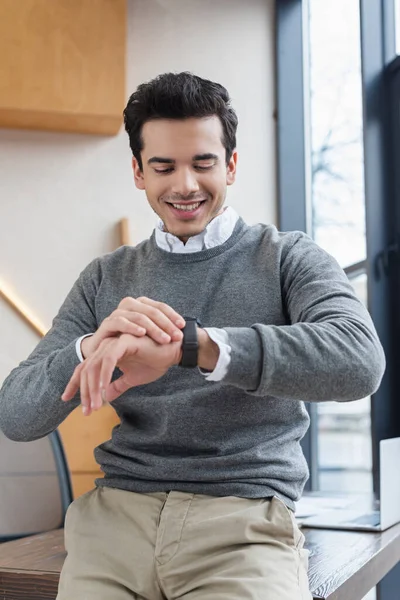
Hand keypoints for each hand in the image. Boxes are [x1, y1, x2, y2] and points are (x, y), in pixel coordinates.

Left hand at [62, 333, 182, 414]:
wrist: (174, 351)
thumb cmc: (155, 361)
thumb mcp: (133, 378)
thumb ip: (118, 385)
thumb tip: (107, 397)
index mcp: (107, 352)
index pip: (84, 368)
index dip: (75, 384)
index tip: (67, 400)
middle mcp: (107, 345)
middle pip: (86, 369)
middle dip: (84, 392)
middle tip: (87, 411)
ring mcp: (115, 342)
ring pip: (94, 366)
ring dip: (93, 388)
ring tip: (96, 406)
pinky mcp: (124, 342)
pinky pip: (108, 360)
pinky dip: (103, 377)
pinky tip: (104, 391)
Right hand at [81, 296, 184, 357]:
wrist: (102, 352)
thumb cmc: (128, 343)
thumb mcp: (147, 336)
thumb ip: (161, 331)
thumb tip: (184, 332)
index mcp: (140, 305)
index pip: (160, 306)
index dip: (173, 315)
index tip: (183, 327)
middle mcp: (129, 306)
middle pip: (151, 310)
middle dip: (166, 324)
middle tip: (177, 337)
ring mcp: (117, 313)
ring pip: (139, 316)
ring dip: (154, 328)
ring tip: (164, 339)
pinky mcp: (106, 324)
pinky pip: (120, 321)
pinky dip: (131, 327)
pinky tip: (142, 334)